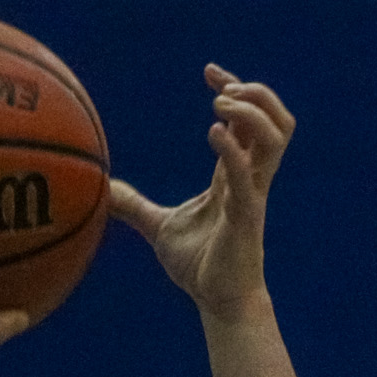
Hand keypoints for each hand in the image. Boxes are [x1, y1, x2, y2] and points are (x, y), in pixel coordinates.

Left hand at [108, 64, 294, 316]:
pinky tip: (212, 132)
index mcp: (234, 175)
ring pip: (277, 139)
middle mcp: (251, 178)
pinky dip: (233, 150)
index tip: (209, 73)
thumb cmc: (199, 266)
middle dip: (255, 93)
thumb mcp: (158, 227)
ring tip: (221, 105)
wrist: (219, 303)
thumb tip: (100, 190)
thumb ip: (132, 205)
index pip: (247, 120)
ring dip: (253, 112)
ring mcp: (253, 195)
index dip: (235, 89)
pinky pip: (248, 176)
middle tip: (222, 89)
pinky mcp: (247, 216)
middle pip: (276, 120)